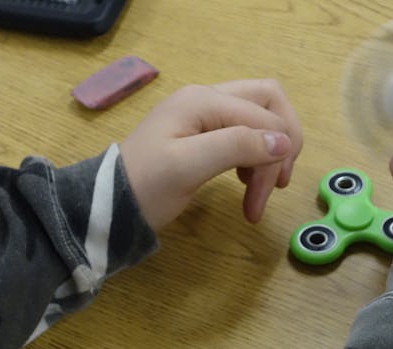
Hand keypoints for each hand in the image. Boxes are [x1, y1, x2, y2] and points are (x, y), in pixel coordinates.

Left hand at [120, 79, 302, 229]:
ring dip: (269, 155)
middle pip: (269, 104)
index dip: (275, 156)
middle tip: (278, 186)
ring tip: (257, 195)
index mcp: (204, 101)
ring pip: (261, 119)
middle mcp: (208, 98)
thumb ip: (236, 146)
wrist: (108, 204)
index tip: (264, 198)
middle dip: (282, 145)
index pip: (265, 116)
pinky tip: (245, 182)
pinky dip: (255, 158)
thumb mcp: (188, 167)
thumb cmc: (145, 187)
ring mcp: (205, 114)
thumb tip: (284, 142)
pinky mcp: (204, 133)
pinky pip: (245, 134)